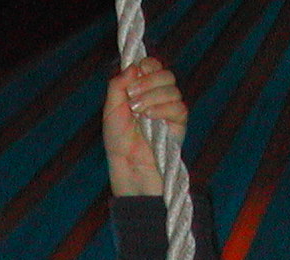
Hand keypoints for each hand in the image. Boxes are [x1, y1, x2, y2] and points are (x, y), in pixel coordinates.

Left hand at [103, 57, 186, 197]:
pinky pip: (178, 107)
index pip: (153, 66)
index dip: (149, 64)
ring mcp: (170, 109)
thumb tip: (133, 66)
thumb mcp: (111, 110)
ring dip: (152, 96)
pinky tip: (149, 116)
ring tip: (137, 111)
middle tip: (132, 95)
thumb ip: (118, 86)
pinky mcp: (178, 123)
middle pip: (166, 74)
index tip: (139, 70)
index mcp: (143, 89)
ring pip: (172, 89)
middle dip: (148, 81)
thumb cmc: (118, 140)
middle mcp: (159, 96)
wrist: (127, 164)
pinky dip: (163, 108)